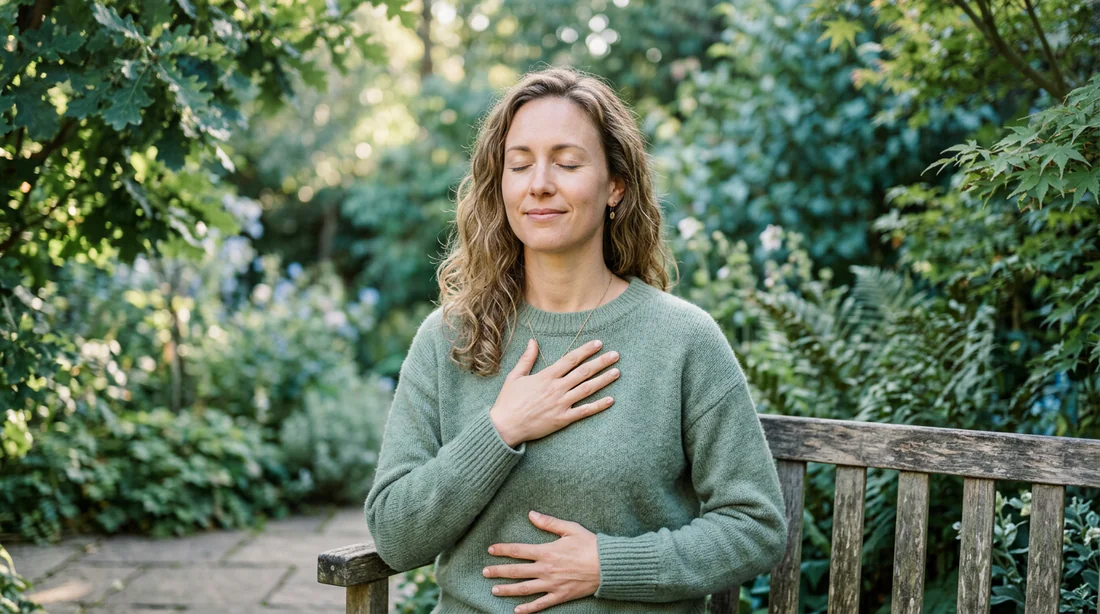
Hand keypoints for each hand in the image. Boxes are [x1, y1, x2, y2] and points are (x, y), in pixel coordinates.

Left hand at [484, 511, 600, 612]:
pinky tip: (516, 611)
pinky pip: (541, 604)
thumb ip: (549, 522)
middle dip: (499, 571)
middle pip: (516, 571)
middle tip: (485, 572)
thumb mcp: (570, 528)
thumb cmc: (590, 545)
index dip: (503, 550)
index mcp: (546, 551)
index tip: (490, 550)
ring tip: (494, 590)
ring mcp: (552, 584)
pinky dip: (528, 609)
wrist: (607, 566)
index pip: (518, 550)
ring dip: (507, 590)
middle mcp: (545, 569)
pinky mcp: (560, 595)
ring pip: (524, 589)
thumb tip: (531, 514)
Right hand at [490, 338, 619, 446]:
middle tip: (616, 355)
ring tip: (617, 372)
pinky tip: (610, 400)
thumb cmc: (508, 401)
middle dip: (601, 362)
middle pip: (583, 372)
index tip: (599, 343)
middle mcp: (556, 388)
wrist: (505, 426)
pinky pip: (584, 411)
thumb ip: (527, 359)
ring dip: (603, 380)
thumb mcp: (515, 376)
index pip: (570, 359)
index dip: (586, 350)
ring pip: (587, 389)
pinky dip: (598, 406)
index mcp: (546, 376)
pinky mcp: (562, 419)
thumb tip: (533, 341)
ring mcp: (561, 404)